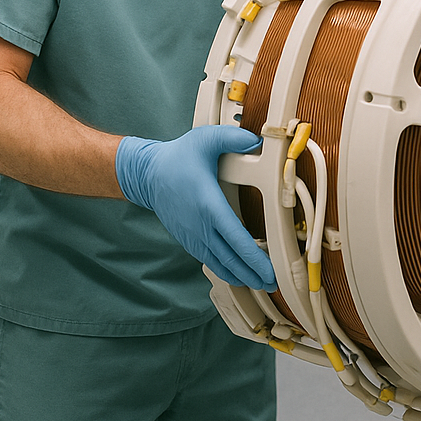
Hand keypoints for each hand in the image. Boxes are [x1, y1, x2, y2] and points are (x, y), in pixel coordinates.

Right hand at [116, 125, 276, 289]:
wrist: (148, 174)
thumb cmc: (178, 157)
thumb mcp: (206, 138)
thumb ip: (234, 138)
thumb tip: (258, 142)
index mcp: (208, 204)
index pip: (235, 237)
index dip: (253, 257)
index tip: (269, 269)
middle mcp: (200, 225)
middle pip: (230, 257)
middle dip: (253, 272)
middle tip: (273, 282)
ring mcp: (193, 235)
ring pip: (220, 263)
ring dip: (241, 275)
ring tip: (261, 283)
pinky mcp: (189, 239)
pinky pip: (209, 260)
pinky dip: (226, 270)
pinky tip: (238, 275)